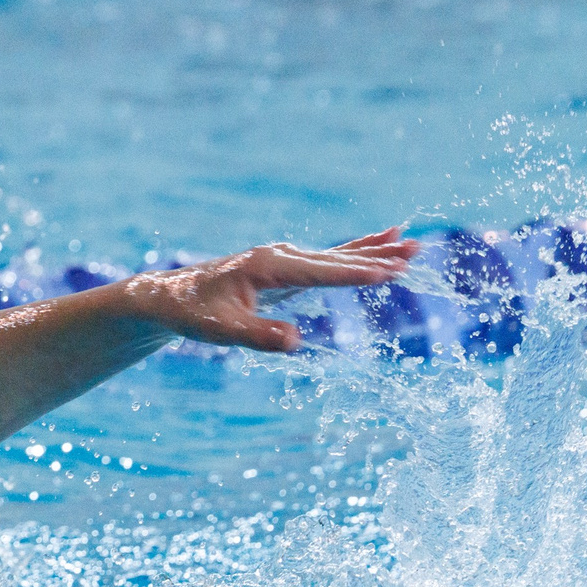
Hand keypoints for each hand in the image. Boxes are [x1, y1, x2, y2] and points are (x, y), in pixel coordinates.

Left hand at [123, 229, 418, 353]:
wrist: (170, 296)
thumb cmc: (193, 314)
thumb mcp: (220, 331)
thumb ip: (257, 336)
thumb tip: (294, 342)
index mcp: (268, 267)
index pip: (321, 272)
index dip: (355, 275)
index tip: (389, 274)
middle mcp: (279, 256)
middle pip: (337, 257)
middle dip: (377, 256)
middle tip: (416, 251)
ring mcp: (283, 258)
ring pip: (337, 255)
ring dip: (374, 251)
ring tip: (411, 244)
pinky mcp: (285, 267)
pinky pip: (327, 258)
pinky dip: (354, 253)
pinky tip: (380, 244)